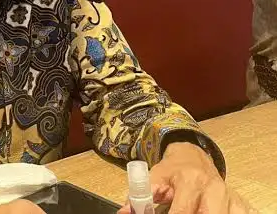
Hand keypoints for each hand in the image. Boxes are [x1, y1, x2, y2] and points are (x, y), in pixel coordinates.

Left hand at [118, 143, 254, 213]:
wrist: (193, 156)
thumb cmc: (172, 170)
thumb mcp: (154, 177)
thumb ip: (140, 196)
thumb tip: (125, 212)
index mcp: (191, 180)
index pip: (183, 212)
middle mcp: (214, 188)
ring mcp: (231, 196)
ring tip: (192, 213)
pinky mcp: (240, 203)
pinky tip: (214, 213)